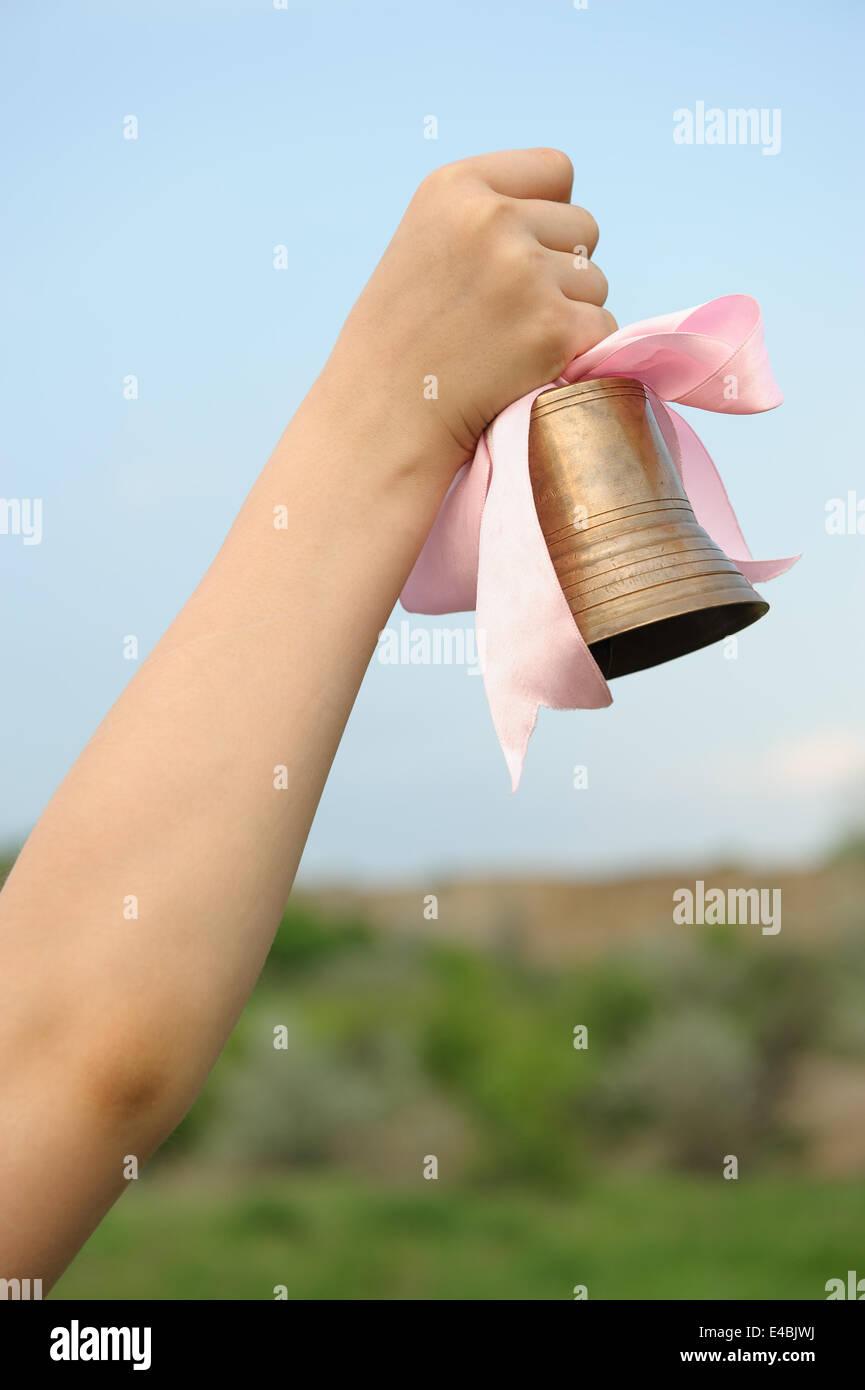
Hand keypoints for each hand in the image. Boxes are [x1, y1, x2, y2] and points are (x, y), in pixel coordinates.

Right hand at [320, 147, 615, 478]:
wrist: (381, 419)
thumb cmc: (400, 341)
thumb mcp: (424, 244)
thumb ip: (487, 215)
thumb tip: (569, 216)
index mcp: (456, 187)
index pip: (556, 169)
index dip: (545, 215)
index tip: (513, 256)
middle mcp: (493, 220)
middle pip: (583, 227)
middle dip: (559, 267)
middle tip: (508, 313)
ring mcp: (526, 275)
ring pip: (596, 282)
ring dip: (568, 313)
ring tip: (510, 344)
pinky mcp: (554, 330)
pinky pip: (603, 327)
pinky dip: (578, 353)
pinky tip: (530, 368)